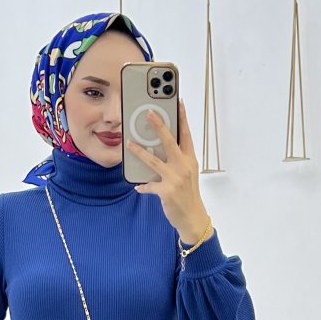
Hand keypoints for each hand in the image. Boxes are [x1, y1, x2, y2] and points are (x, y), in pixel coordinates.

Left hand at [125, 97, 211, 244]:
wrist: (192, 217)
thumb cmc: (188, 193)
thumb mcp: (187, 173)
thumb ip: (177, 159)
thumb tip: (159, 147)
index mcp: (190, 159)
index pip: (186, 134)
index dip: (182, 117)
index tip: (178, 102)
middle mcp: (184, 166)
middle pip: (170, 141)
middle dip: (159, 126)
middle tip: (148, 113)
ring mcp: (175, 179)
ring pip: (154, 161)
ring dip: (139, 151)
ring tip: (128, 143)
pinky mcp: (166, 191)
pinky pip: (149, 185)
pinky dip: (142, 186)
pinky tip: (137, 186)